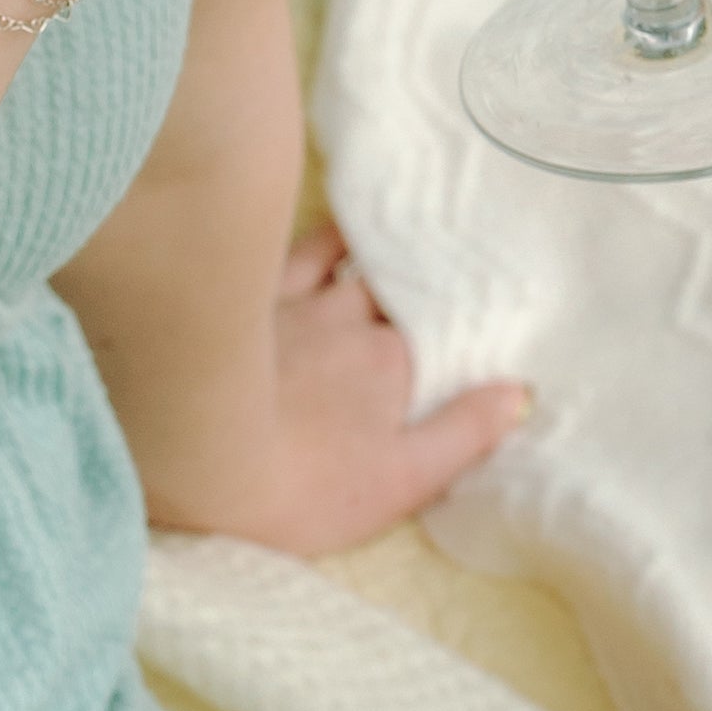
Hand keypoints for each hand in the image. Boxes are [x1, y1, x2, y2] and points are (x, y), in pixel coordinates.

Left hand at [144, 219, 526, 555]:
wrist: (192, 453)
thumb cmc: (302, 487)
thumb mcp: (399, 481)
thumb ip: (463, 435)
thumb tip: (519, 394)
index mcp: (392, 366)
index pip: (433, 335)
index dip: (447, 328)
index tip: (462, 316)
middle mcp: (350, 322)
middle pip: (391, 294)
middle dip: (410, 285)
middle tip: (427, 269)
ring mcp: (295, 303)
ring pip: (344, 263)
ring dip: (368, 252)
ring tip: (388, 237)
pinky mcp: (241, 298)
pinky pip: (289, 250)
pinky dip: (316, 235)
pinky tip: (327, 222)